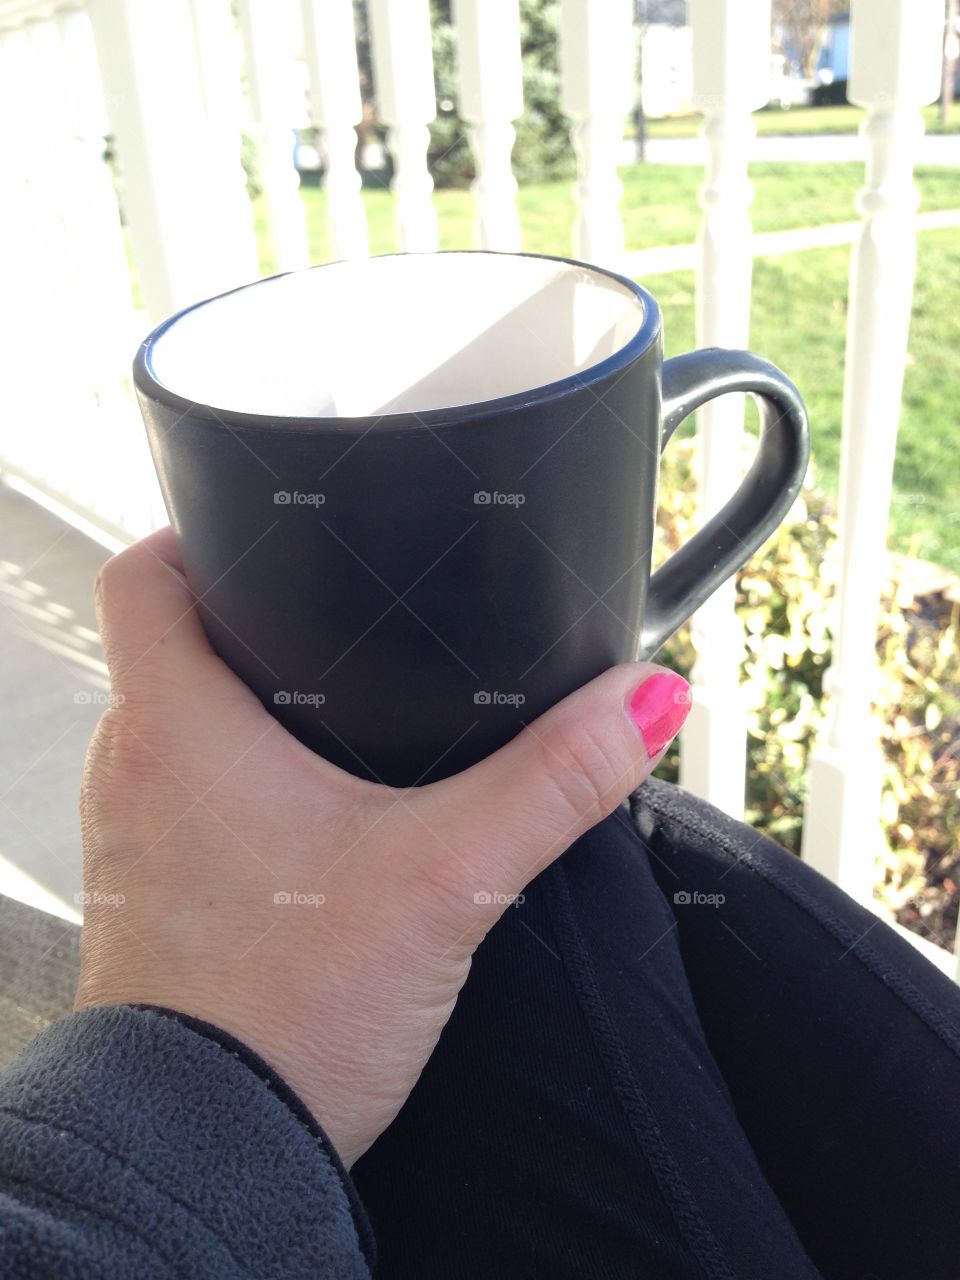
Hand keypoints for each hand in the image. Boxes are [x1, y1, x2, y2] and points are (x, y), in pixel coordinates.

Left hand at [77, 529, 690, 1166]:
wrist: (214, 1154)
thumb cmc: (286, 1016)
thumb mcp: (446, 878)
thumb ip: (552, 782)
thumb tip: (644, 700)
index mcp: (176, 730)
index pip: (148, 574)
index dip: (200, 533)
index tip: (269, 535)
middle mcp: (131, 772)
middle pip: (169, 644)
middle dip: (248, 620)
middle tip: (334, 616)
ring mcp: (132, 839)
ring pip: (176, 728)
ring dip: (241, 708)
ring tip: (335, 707)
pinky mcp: (153, 897)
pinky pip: (183, 802)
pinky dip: (235, 783)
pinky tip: (313, 816)